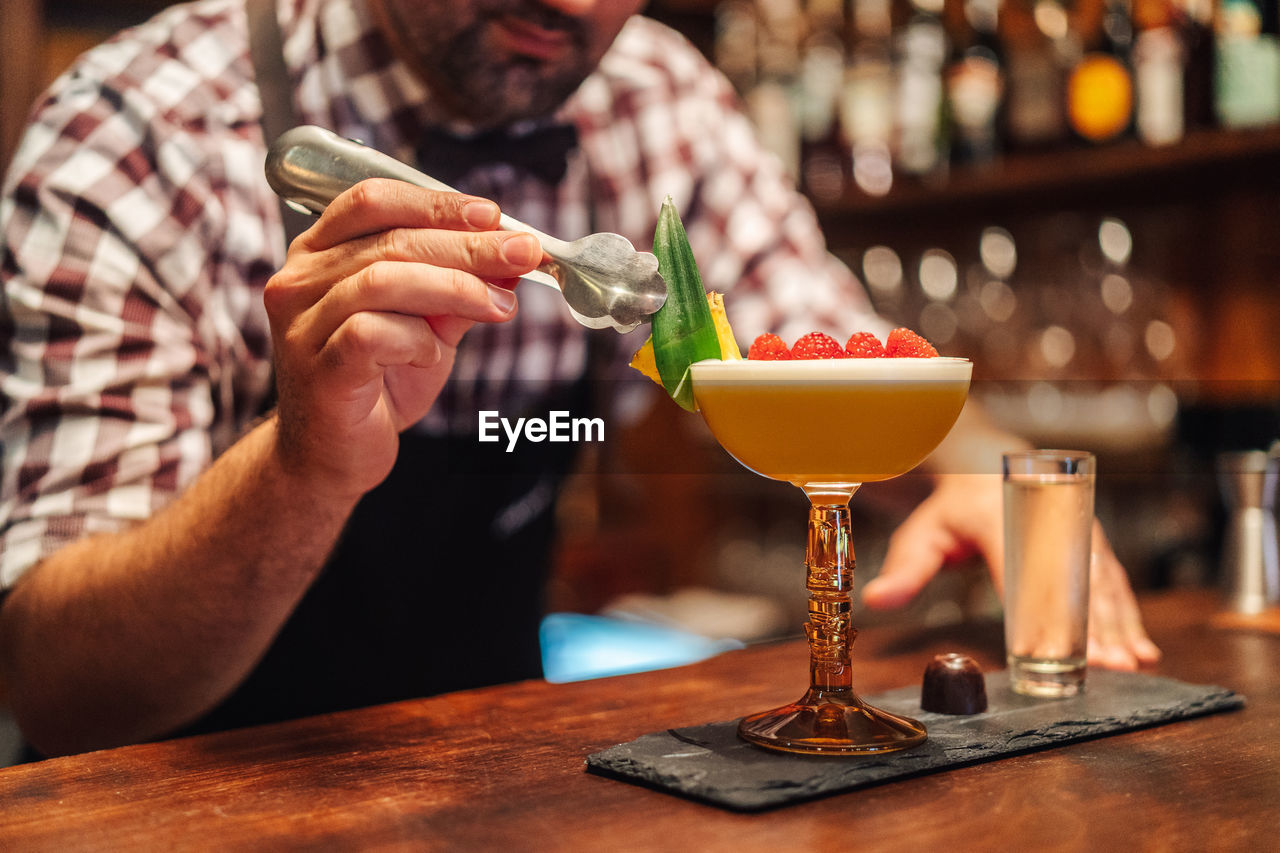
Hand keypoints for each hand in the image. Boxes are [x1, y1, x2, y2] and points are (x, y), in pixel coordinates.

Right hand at [263, 179, 541, 498]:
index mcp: (320, 252)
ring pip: (383, 279)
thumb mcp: (429, 324)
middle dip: (467, 245)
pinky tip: (433, 354)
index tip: (492, 215)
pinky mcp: (317, 368)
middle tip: (522, 253)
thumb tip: (513, 254)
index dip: (436, 202)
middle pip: (391, 239)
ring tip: (499, 306)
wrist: (336, 455)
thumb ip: (461, 288)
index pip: (374, 200)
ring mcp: (302, 324)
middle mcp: (300, 279)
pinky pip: (371, 332)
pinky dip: (416, 339)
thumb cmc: (379, 381)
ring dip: (455, 288)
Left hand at [861, 474, 1161, 668]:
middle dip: (1089, 626)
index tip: (1046, 649)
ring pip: (1099, 582)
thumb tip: (876, 600)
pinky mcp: (1091, 544)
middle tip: (1105, 665)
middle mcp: (1049, 521)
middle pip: (1071, 580)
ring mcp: (1076, 532)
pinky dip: (1127, 616)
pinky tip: (1141, 649)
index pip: (1019, 570)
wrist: (987, 469)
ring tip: (1129, 664)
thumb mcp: (921, 532)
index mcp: (1001, 515)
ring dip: (1117, 625)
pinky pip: (1112, 582)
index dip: (1035, 611)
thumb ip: (904, 569)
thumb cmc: (951, 509)